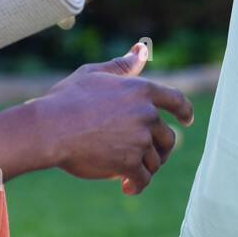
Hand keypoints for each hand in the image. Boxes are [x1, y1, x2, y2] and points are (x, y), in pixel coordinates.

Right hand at [39, 42, 193, 193]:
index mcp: (141, 90)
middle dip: (159, 149)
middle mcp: (146, 114)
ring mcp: (140, 139)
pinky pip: (143, 178)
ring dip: (145, 168)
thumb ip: (122, 66)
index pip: (176, 100)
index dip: (184, 111)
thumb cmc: (67, 99)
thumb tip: (141, 49)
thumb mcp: (95, 74)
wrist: (50, 128)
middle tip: (145, 157)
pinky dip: (137, 185)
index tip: (187, 120)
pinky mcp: (129, 162)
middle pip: (167, 137)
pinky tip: (126, 187)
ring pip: (155, 160)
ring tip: (129, 174)